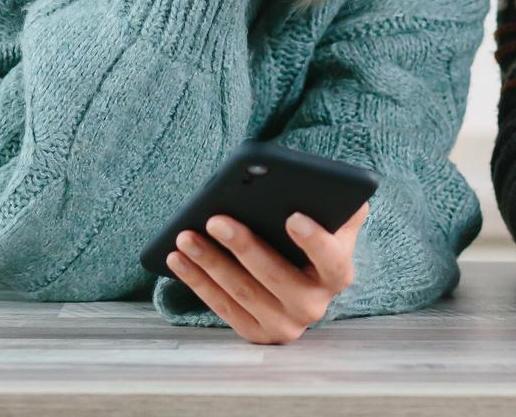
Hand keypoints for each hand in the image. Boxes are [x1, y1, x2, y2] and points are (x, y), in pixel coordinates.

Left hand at [164, 205, 366, 343]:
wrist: (300, 276)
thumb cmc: (310, 236)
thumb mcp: (330, 220)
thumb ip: (335, 204)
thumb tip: (322, 183)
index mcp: (337, 274)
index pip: (331, 260)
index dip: (314, 241)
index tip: (292, 217)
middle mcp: (314, 305)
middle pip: (276, 276)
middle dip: (243, 246)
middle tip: (215, 220)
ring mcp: (285, 324)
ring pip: (242, 292)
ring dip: (210, 263)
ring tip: (185, 237)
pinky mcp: (257, 333)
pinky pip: (222, 307)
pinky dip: (197, 282)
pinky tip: (178, 260)